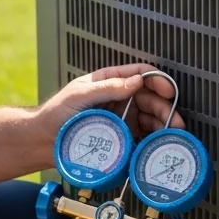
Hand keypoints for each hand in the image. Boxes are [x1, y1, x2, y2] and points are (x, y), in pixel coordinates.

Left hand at [37, 64, 184, 147]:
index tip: (166, 90)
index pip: (138, 74)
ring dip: (163, 124)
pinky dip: (152, 139)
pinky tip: (159, 143)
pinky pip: (141, 136)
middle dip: (165, 107)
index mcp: (109, 82)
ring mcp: (121, 119)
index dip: (156, 80)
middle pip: (149, 98)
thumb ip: (108, 87)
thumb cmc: (56, 114)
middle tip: (175, 120)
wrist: (43, 142)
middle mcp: (118, 99)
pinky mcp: (120, 138)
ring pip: (149, 118)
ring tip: (171, 134)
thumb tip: (136, 81)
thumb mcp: (81, 94)